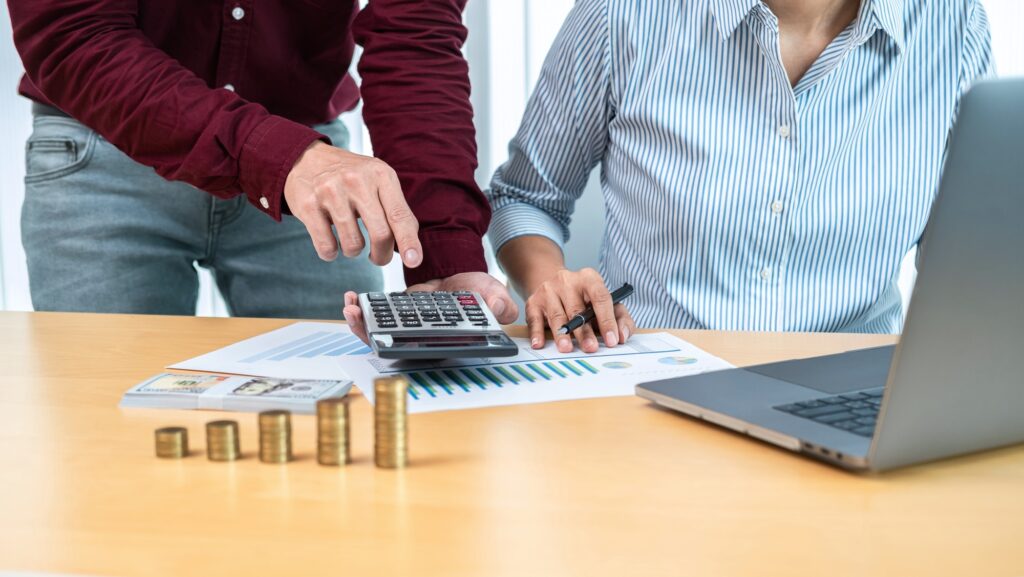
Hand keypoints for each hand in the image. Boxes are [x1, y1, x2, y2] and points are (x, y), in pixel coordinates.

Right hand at [284, 142, 421, 266]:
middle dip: (382, 255)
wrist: (306, 159)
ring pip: (353, 244)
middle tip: (378, 257)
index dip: (409, 241)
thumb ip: (395, 209)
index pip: (400, 215)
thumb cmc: (350, 177)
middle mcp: (357, 181)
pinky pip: (326, 246)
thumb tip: (410, 247)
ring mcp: (331, 192)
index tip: (414, 261)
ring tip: (351, 240)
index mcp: (380, 175)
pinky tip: (332, 244)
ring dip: (353, 252)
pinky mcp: (308, 205)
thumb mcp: (378, 181)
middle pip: (380, 234)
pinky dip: (331, 253)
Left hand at [343, 272, 518, 344]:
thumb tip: (498, 309)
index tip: (383, 339)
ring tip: (351, 307)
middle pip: (393, 346)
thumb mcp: (495, 295)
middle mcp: (423, 338)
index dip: (402, 348)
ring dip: (361, 323)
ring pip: (381, 334)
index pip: (422, 350)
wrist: (467, 275)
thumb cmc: (482, 293)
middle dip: (370, 335)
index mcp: (445, 340)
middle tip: (357, 319)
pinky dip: (363, 310)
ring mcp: (408, 327)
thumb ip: (500, 305)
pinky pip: (378, 318)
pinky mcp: (398, 314)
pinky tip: (353, 299)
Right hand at [526, 268, 634, 353]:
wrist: (552, 284)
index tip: (612, 339)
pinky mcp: (533, 301)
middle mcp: (567, 281)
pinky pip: (535, 319)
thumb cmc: (583, 298)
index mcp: (589, 278)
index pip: (600, 297)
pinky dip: (537, 333)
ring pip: (557, 315)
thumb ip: (619, 317)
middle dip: (584, 331)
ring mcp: (548, 290)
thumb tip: (622, 336)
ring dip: (562, 334)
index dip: (607, 320)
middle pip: (577, 308)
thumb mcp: (604, 302)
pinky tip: (539, 344)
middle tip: (591, 348)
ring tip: (567, 348)